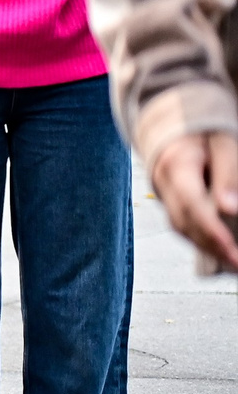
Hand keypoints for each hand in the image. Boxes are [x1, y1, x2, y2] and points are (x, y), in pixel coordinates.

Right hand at [152, 130, 237, 271]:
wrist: (178, 129)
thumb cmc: (205, 134)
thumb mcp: (223, 144)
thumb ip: (228, 174)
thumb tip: (229, 208)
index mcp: (176, 166)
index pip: (191, 204)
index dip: (211, 229)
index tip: (232, 248)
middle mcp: (164, 185)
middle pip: (184, 222)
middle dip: (212, 247)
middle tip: (237, 264)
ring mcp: (163, 196)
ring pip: (182, 229)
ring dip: (207, 249)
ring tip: (234, 264)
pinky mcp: (171, 204)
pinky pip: (184, 227)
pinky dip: (203, 242)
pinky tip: (222, 252)